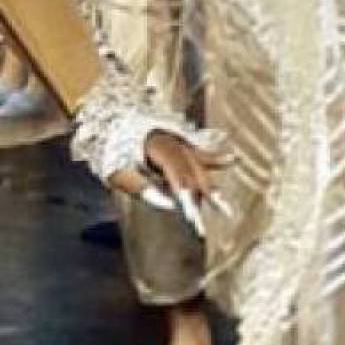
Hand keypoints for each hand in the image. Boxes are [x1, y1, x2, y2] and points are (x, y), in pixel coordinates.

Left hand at [108, 129, 232, 237]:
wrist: (110, 121)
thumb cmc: (112, 149)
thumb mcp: (116, 169)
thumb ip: (140, 187)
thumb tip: (169, 204)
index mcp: (157, 148)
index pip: (177, 177)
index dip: (186, 197)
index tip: (191, 217)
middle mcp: (173, 144)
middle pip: (191, 175)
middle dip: (198, 201)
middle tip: (203, 224)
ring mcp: (179, 142)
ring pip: (199, 168)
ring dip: (211, 191)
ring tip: (227, 210)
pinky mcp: (181, 145)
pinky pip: (201, 153)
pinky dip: (218, 158)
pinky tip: (234, 160)